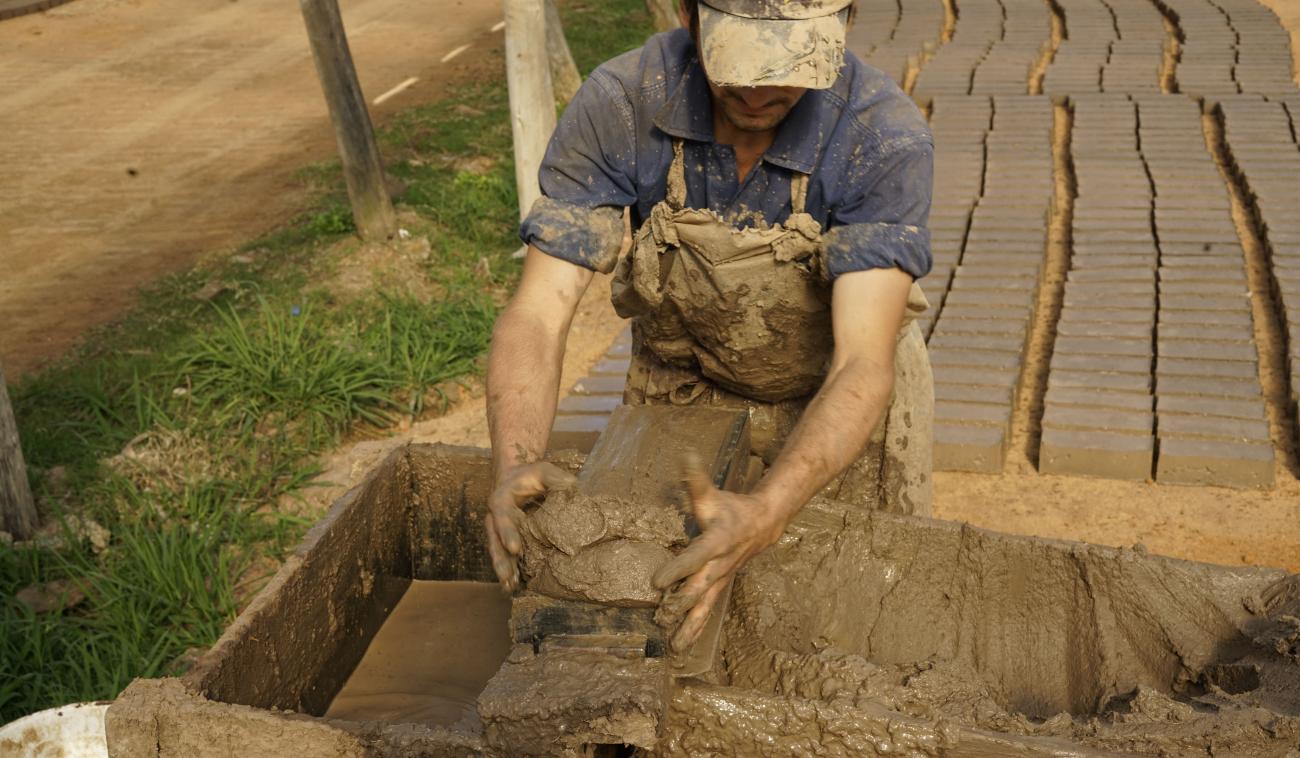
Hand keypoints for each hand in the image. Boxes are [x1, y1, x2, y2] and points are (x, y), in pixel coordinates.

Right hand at [486, 461, 575, 592]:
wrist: (516, 477)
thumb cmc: (530, 474)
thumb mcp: (542, 470)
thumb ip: (555, 477)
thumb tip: (573, 487)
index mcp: (501, 501)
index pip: (502, 518)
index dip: (507, 533)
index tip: (515, 549)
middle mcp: (495, 519)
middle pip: (495, 542)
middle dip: (501, 561)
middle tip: (507, 578)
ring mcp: (499, 531)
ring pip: (499, 553)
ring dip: (504, 570)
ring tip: (509, 588)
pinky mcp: (507, 539)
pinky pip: (506, 557)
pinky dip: (510, 570)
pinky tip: (515, 586)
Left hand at [653, 456, 788, 652]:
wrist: (764, 525)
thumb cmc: (731, 508)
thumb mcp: (712, 494)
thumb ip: (695, 479)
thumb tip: (684, 454)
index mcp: (716, 541)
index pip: (695, 557)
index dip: (677, 568)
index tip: (657, 582)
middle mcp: (720, 565)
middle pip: (700, 588)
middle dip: (680, 604)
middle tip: (660, 617)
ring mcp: (721, 581)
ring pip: (705, 608)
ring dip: (689, 627)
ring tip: (673, 646)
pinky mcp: (719, 590)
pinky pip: (706, 613)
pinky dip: (693, 630)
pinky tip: (680, 646)